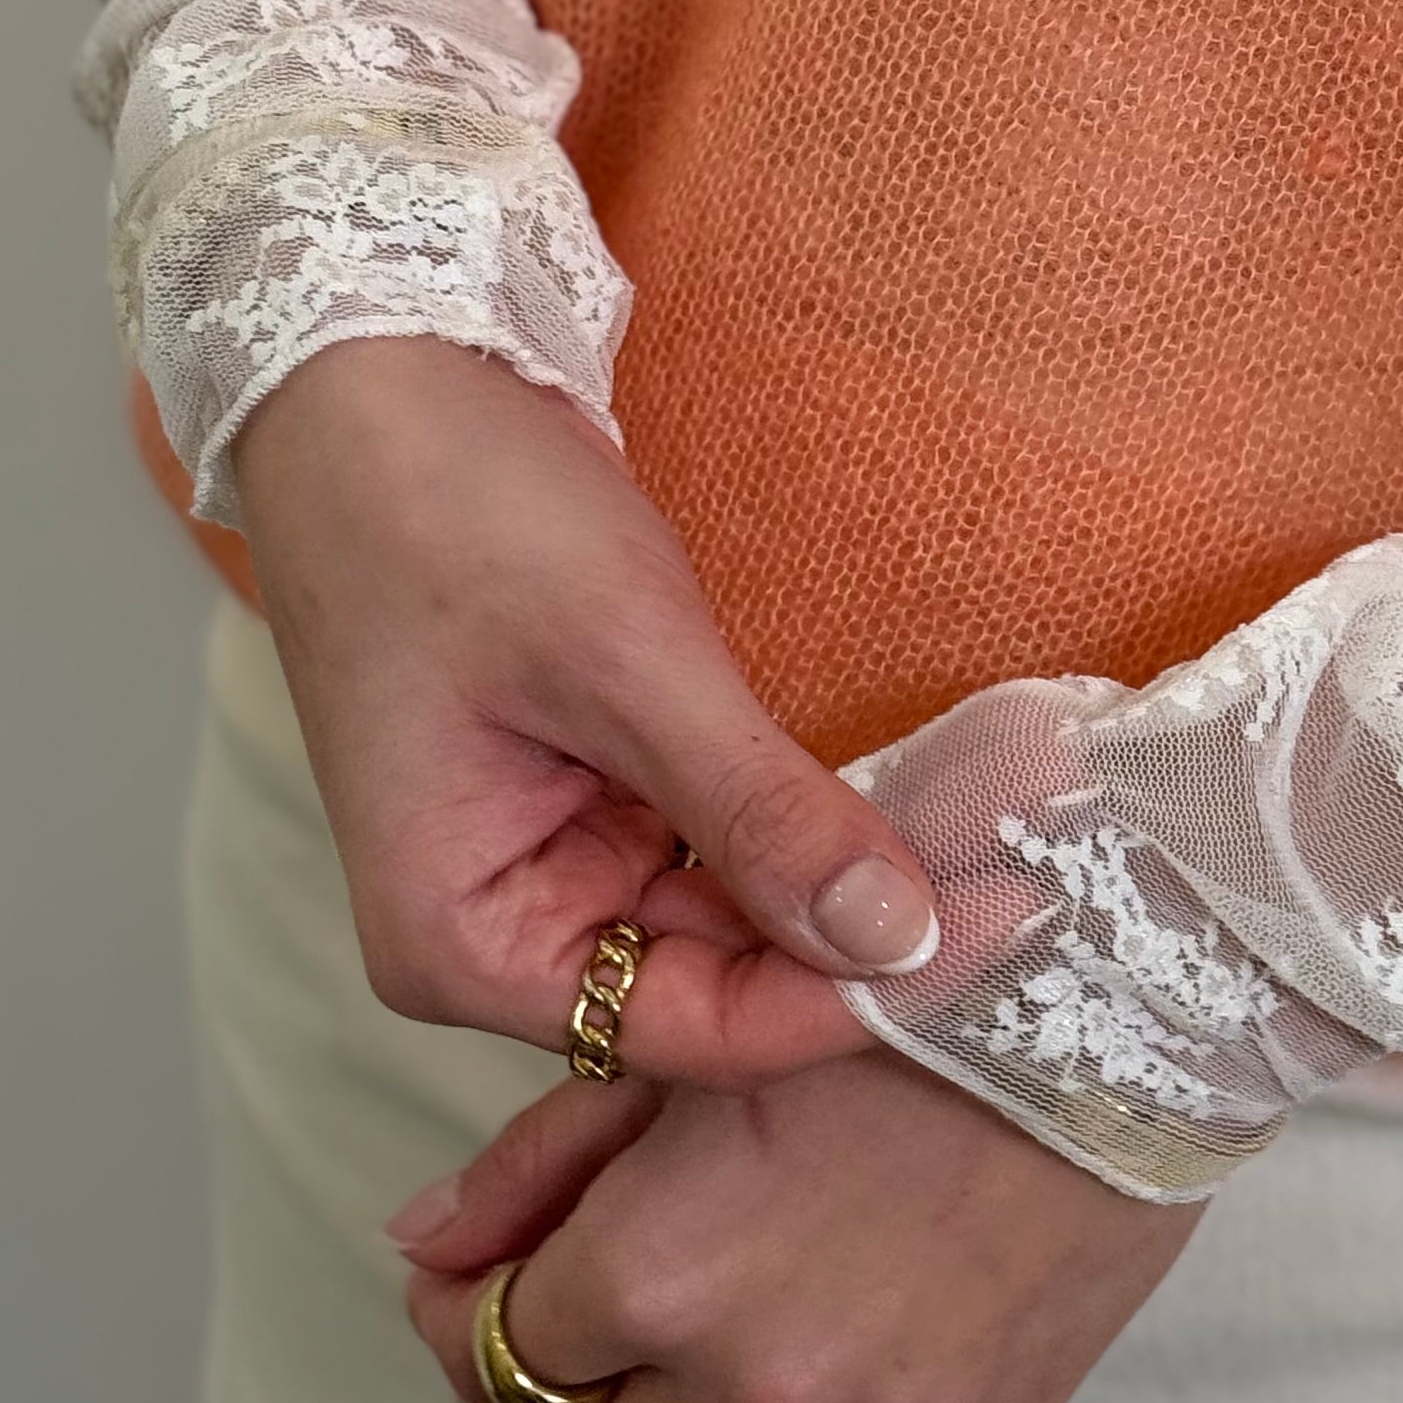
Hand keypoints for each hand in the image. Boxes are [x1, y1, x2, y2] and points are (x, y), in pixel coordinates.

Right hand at [230, 335, 940, 1083]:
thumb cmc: (452, 508)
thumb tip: (896, 938)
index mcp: (463, 942)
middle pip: (711, 987)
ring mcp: (544, 857)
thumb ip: (758, 812)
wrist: (374, 373)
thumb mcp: (624, 662)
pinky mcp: (590, 791)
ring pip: (728, 917)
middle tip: (1028, 893)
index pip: (684, 1029)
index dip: (841, 1004)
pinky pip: (713, 842)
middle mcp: (497, 930)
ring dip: (844, 883)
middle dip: (859, 942)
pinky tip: (911, 806)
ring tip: (1001, 852)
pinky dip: (801, 822)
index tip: (992, 946)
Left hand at [394, 1050, 1199, 1402]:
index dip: (458, 1307)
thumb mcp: (696, 1043)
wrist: (1122, 994)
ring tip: (687, 1371)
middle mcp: (749, 1379)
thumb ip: (539, 1158)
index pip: (493, 1350)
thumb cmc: (896, 986)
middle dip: (549, 1382)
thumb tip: (422, 1243)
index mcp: (656, 1273)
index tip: (473, 1270)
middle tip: (569, 1315)